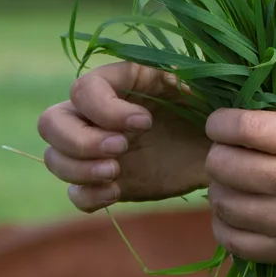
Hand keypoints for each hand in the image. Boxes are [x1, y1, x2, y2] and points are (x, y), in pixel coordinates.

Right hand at [37, 62, 213, 211]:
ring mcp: (96, 150)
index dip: (105, 109)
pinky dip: (87, 196)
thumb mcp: (206, 92)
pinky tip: (116, 192)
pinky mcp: (103, 182)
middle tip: (121, 151)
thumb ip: (183, 82)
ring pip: (54, 158)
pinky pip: (73, 193)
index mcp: (119, 82)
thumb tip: (168, 80)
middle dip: (79, 141)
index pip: (83, 89)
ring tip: (116, 174)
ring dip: (78, 170)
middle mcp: (97, 114)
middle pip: (51, 122)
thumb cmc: (216, 117)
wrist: (225, 159)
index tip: (145, 124)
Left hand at [203, 108, 275, 276]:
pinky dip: (225, 227)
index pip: (244, 126)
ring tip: (231, 187)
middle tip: (226, 157)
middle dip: (216, 157)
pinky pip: (233, 241)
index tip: (219, 125)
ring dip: (218, 191)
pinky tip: (236, 218)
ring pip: (222, 202)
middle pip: (224, 164)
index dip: (219, 123)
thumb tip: (245, 122)